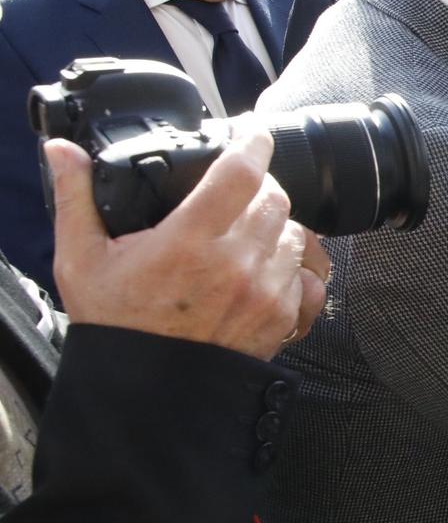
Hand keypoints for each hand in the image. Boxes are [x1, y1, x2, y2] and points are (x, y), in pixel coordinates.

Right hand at [47, 126, 330, 360]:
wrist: (146, 390)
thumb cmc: (116, 325)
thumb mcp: (82, 259)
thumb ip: (77, 198)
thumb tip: (64, 152)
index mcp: (189, 242)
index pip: (241, 173)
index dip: (252, 143)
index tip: (252, 132)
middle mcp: (235, 264)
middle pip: (274, 198)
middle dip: (259, 186)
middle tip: (238, 189)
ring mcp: (264, 292)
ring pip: (294, 233)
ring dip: (276, 226)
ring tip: (245, 232)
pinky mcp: (282, 318)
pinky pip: (309, 276)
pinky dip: (295, 266)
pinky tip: (269, 267)